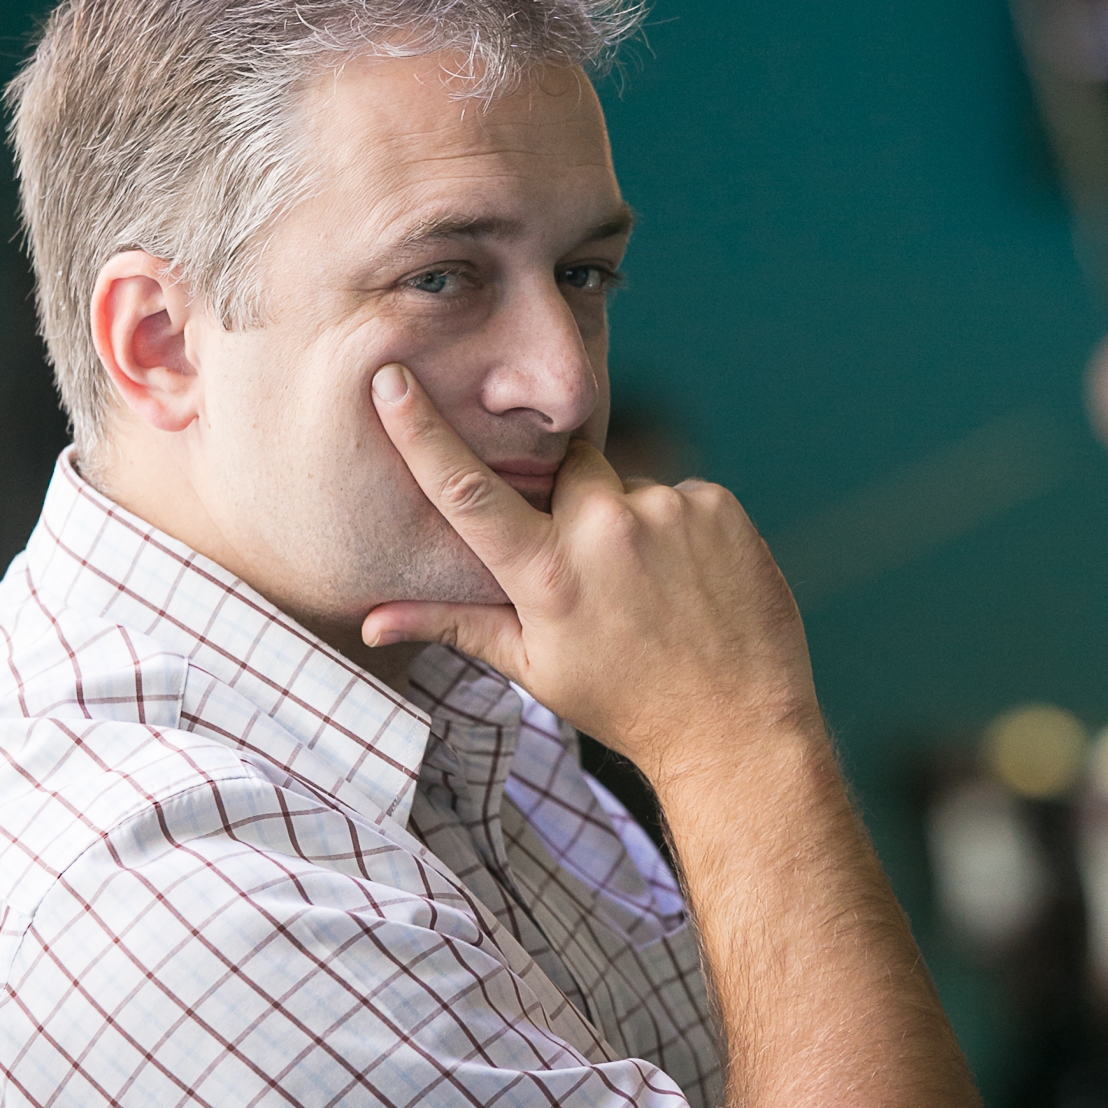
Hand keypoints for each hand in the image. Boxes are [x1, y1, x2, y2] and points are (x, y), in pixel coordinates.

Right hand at [362, 364, 818, 783]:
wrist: (737, 727)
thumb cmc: (624, 702)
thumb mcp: (533, 667)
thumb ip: (454, 624)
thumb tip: (370, 622)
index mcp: (547, 573)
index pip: (466, 489)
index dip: (421, 430)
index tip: (392, 380)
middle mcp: (604, 530)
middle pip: (565, 470)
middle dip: (572, 503)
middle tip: (599, 572)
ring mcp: (667, 510)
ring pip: (626, 487)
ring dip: (630, 523)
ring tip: (653, 588)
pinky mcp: (717, 504)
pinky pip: (680, 496)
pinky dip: (680, 530)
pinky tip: (691, 582)